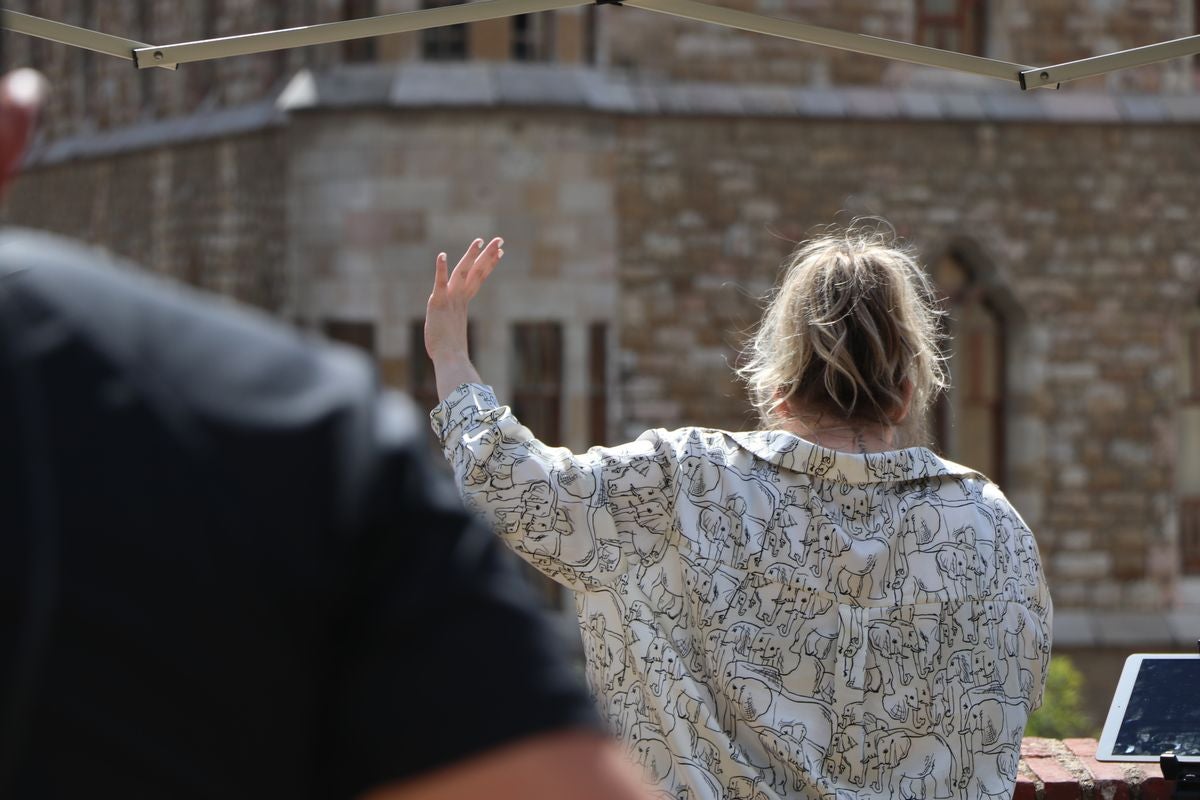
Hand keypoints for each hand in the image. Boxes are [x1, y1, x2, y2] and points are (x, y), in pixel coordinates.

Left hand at [425, 237, 502, 362]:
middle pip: (476, 271)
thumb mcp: (452, 332)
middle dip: (488, 255)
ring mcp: (450, 299)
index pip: (478, 278)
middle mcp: (459, 297)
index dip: (488, 264)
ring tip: (480, 241)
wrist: (450, 359)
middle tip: (500, 240)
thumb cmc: (451, 352)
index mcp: (463, 303)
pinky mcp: (438, 303)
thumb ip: (455, 326)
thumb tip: (460, 336)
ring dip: (471, 255)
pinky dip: (441, 269)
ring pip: (463, 272)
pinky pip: (440, 282)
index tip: (500, 253)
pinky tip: (442, 255)